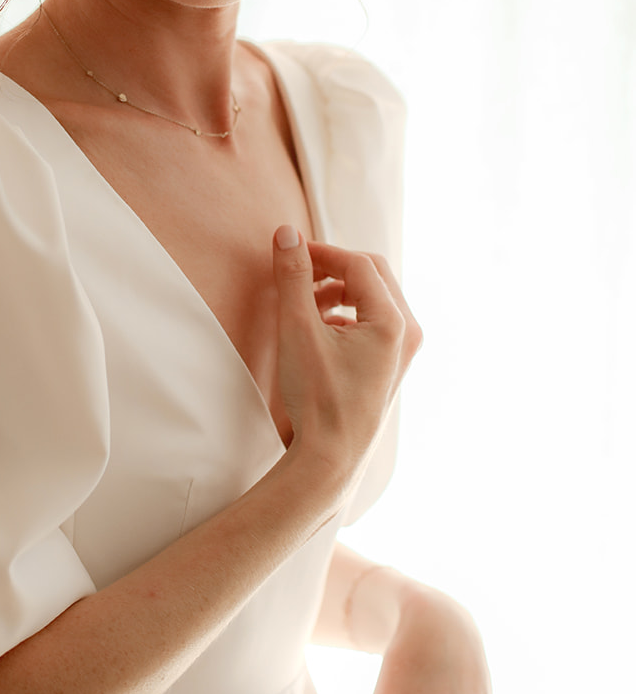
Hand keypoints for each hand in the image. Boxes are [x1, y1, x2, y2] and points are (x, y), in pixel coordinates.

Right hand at [271, 229, 421, 483]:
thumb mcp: (297, 331)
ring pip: (372, 298)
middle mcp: (407, 333)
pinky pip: (372, 322)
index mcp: (393, 321)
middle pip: (372, 275)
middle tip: (297, 270)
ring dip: (338, 290)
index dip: (322, 252)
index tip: (289, 252)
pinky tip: (316, 330)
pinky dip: (345, 314)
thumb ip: (292, 278)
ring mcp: (403, 351)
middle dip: (333, 268)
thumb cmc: (317, 398)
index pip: (359, 264)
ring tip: (303, 303)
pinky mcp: (391, 365)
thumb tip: (285, 235)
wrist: (330, 458)